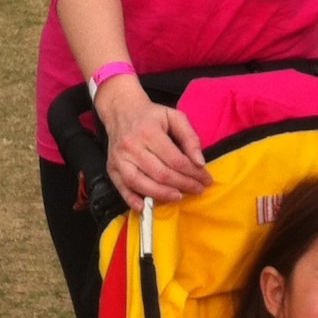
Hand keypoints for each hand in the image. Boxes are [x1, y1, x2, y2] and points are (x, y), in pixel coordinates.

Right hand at [98, 77, 210, 209]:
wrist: (121, 110)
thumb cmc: (151, 115)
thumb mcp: (175, 117)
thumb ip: (190, 138)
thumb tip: (200, 162)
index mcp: (149, 131)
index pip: (175, 160)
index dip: (193, 173)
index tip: (206, 180)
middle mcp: (132, 146)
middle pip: (160, 174)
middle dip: (183, 185)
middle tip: (198, 190)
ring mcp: (120, 159)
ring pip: (141, 183)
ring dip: (162, 195)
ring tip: (178, 197)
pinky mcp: (111, 168)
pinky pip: (122, 187)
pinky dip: (132, 200)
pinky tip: (145, 207)